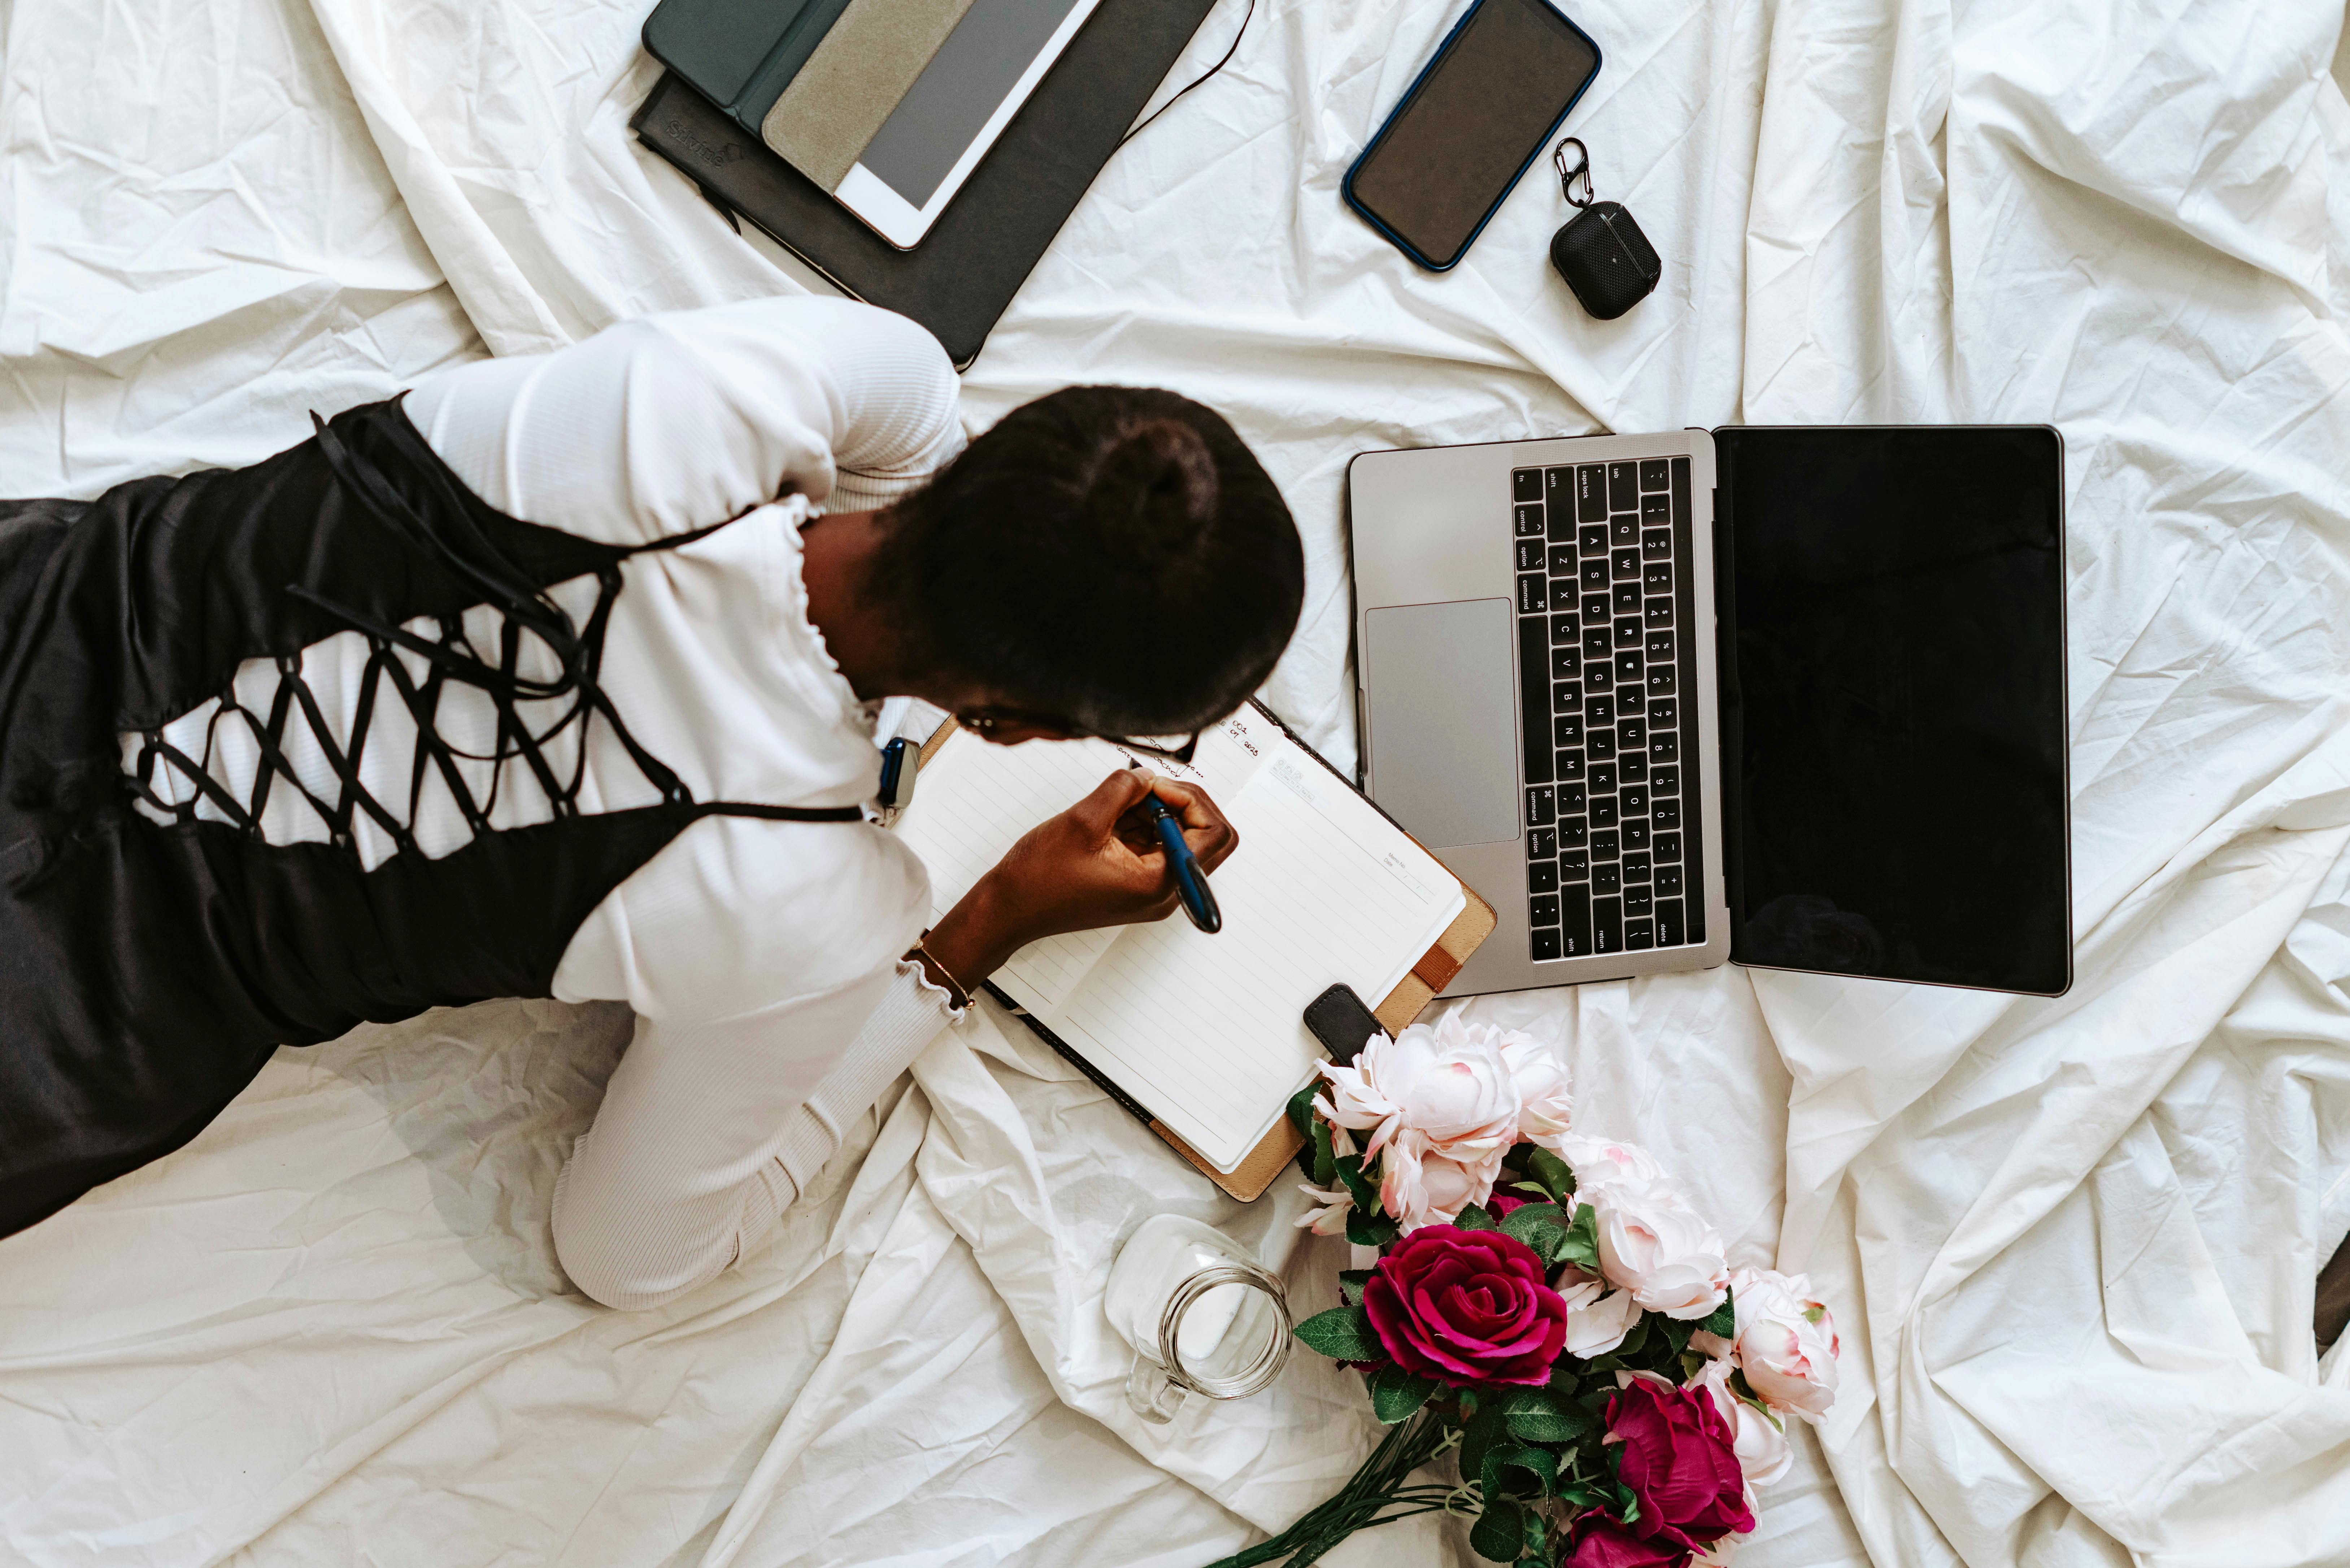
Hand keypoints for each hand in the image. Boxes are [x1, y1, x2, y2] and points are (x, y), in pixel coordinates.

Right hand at [924, 770, 1238, 985]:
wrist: (1011, 909)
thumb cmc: (1040, 879)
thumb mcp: (1084, 820)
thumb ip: (1124, 789)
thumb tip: (1148, 774)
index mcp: (1161, 884)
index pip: (1215, 834)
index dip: (1190, 799)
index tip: (1155, 787)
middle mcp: (1166, 893)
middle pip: (1209, 838)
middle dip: (1182, 804)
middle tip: (1147, 790)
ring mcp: (1153, 891)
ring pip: (1184, 839)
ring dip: (1160, 813)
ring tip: (1119, 804)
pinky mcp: (1138, 884)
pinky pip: (1158, 847)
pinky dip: (1144, 825)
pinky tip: (1113, 818)